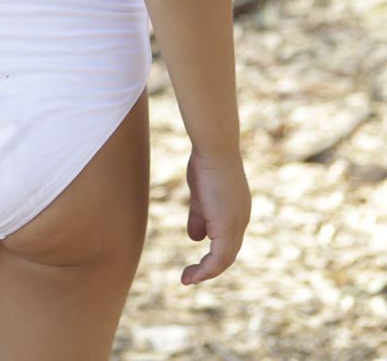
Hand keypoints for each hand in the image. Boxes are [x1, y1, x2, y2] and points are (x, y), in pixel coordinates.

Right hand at [181, 149, 250, 284]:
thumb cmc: (206, 163)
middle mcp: (241, 220)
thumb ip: (199, 216)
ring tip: (188, 279)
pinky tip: (193, 274)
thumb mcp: (200, 194)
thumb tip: (195, 238)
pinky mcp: (227, 227)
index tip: (196, 258)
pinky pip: (219, 258)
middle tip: (190, 276)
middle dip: (210, 267)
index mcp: (236, 211)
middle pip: (228, 254)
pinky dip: (206, 269)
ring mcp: (236, 224)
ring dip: (206, 272)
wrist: (215, 149)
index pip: (228, 240)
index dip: (213, 252)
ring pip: (225, 259)